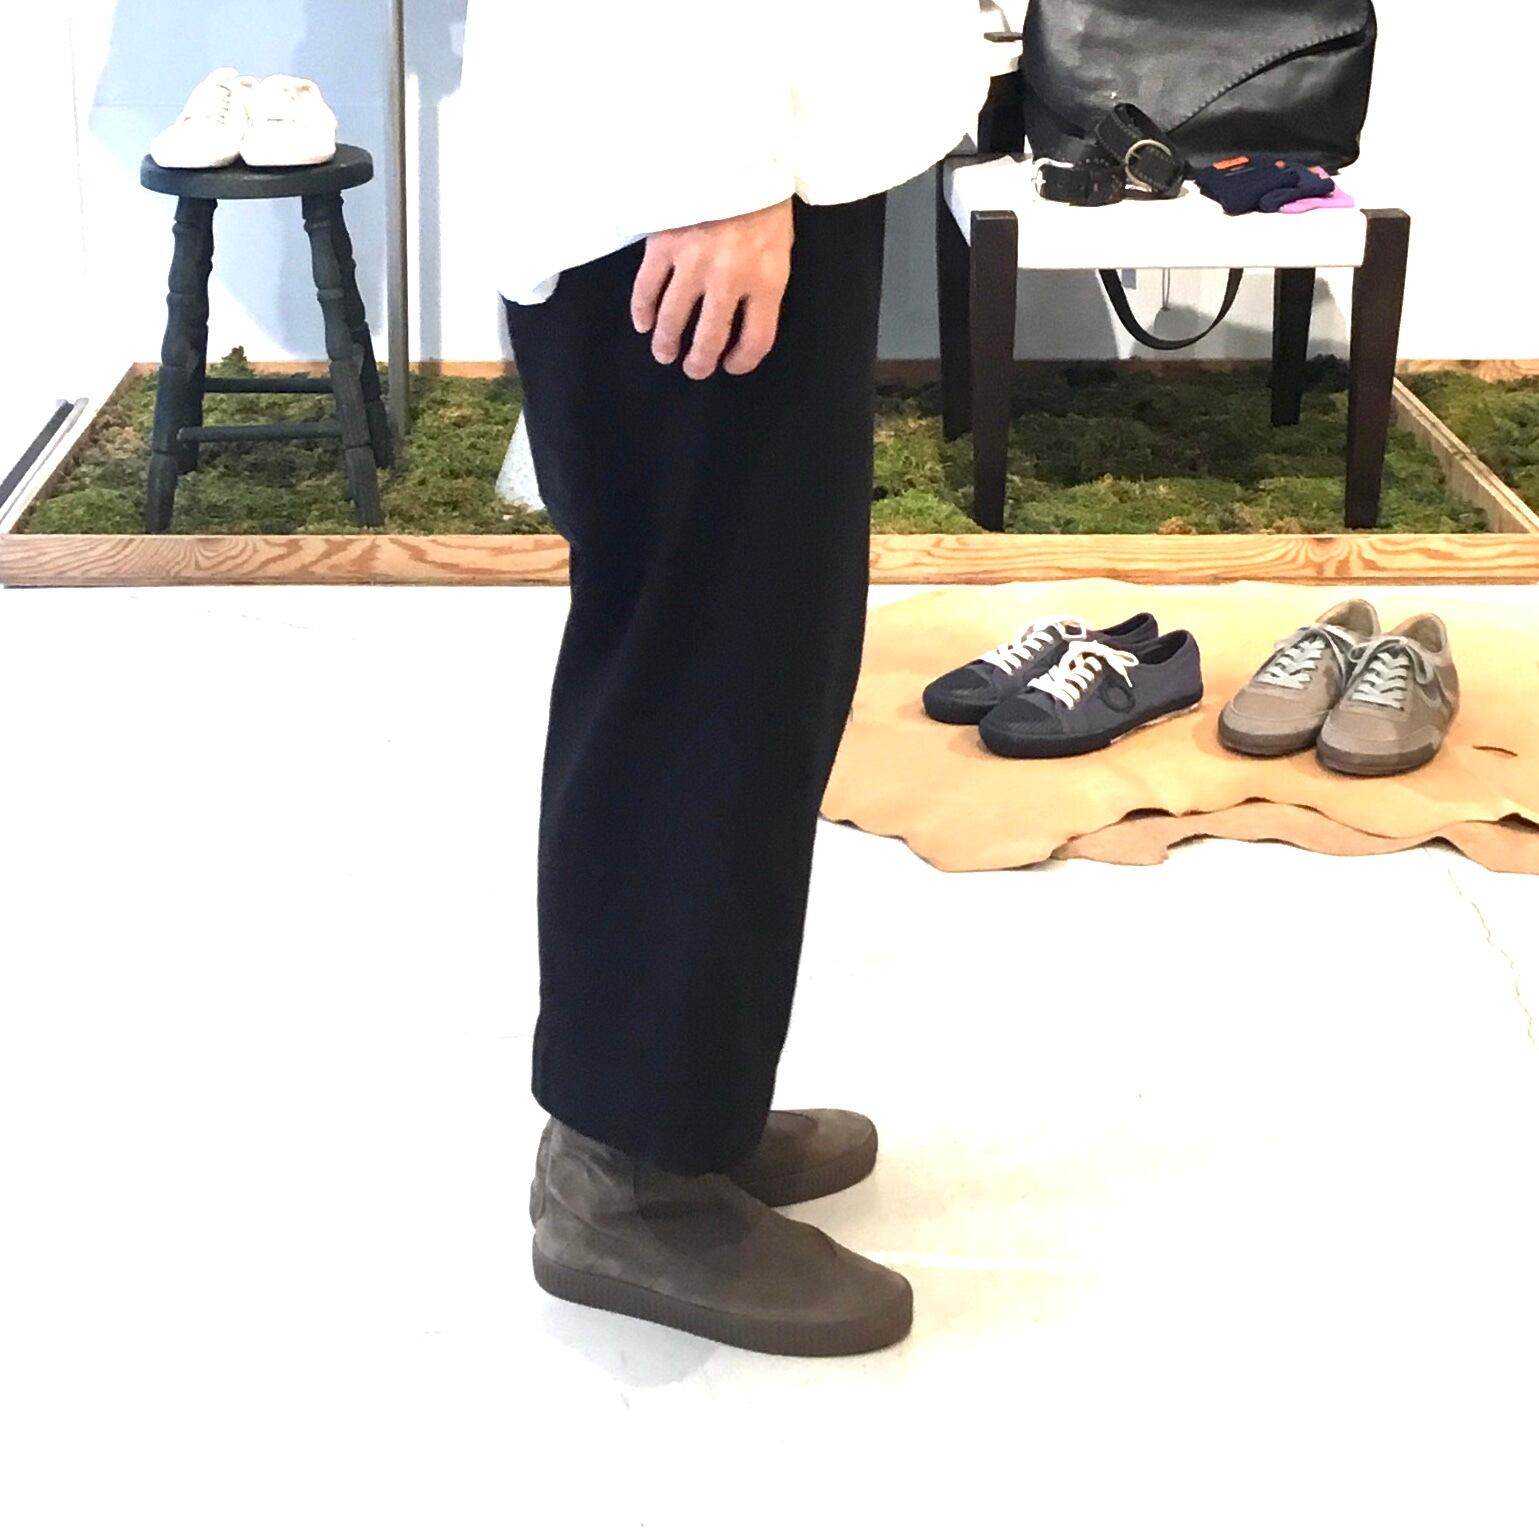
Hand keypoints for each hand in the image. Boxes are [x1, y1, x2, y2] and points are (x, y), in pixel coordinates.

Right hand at [630, 200, 794, 380]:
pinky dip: (643, 311)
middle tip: (694, 369)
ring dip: (667, 344)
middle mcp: (729, 277)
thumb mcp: (780, 244)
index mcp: (767, 278)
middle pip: (710, 338)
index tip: (732, 365)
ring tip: (665, 353)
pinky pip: (647, 289)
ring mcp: (693, 262)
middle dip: (700, 362)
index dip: (742, 361)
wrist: (735, 148)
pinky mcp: (663, 244)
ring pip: (674, 319)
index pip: (756, 340)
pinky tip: (644, 323)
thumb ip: (764, 283)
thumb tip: (744, 320)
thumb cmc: (763, 199)